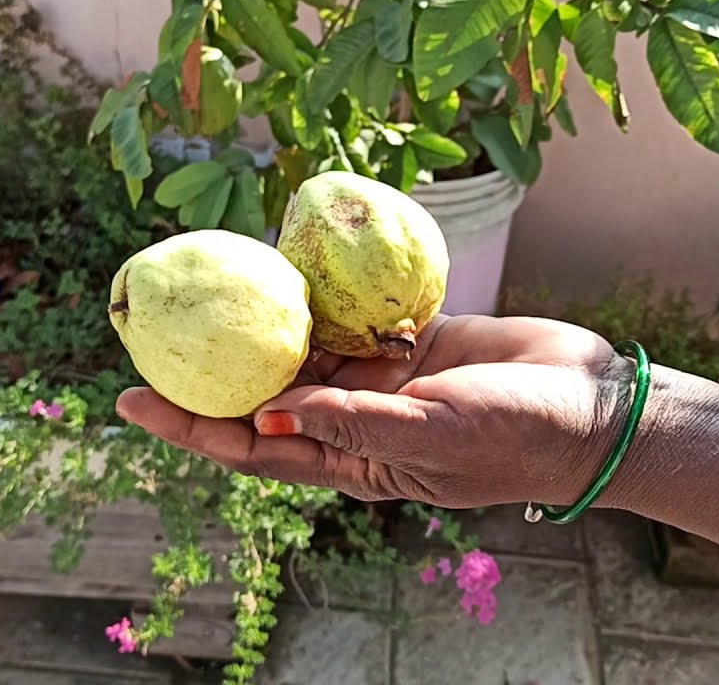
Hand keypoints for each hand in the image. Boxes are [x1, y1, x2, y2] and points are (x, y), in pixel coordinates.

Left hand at [115, 314, 635, 508]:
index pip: (251, 447)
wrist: (587, 401)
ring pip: (301, 346)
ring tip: (208, 288)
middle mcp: (353, 417)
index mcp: (350, 458)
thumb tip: (269, 415)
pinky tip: (280, 261)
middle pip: (262, 392)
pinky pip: (348, 311)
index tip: (131, 401)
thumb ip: (353, 423)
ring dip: (259, 324)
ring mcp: (379, 375)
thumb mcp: (429, 436)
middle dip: (208, 368)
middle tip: (153, 330)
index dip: (189, 426)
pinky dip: (317, 290)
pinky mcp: (407, 337)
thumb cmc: (513, 436)